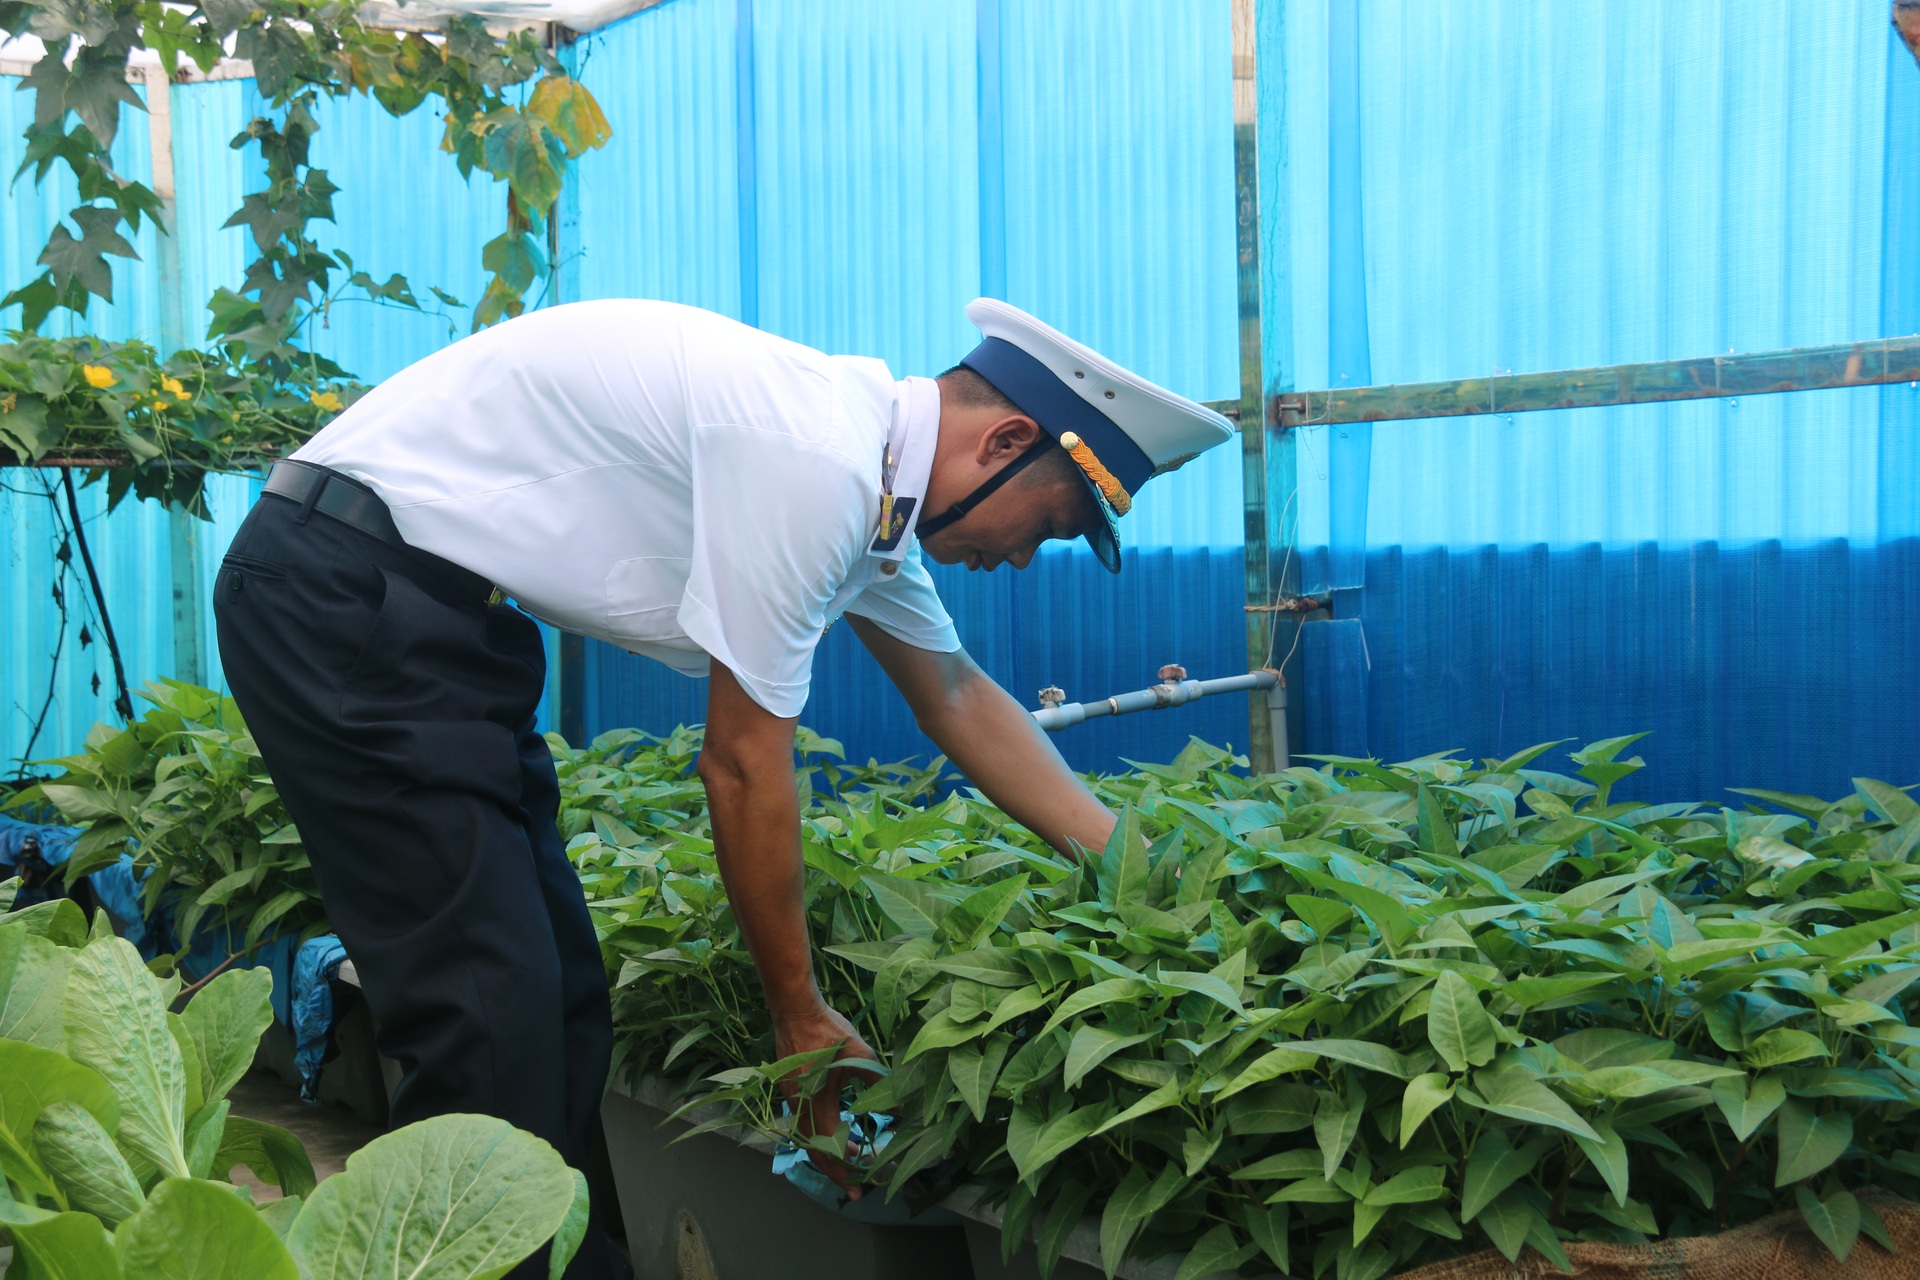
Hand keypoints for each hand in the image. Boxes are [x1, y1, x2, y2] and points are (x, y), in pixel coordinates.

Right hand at [774, 1001, 881, 1199]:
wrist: (796, 1010)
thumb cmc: (828, 1031)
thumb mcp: (860, 1056)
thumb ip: (879, 1084)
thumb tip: (899, 1111)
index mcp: (815, 1103)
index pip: (828, 1150)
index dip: (843, 1172)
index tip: (858, 1190)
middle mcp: (800, 1107)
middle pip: (816, 1151)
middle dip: (837, 1169)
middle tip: (857, 1182)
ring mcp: (792, 1099)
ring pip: (810, 1138)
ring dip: (831, 1150)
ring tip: (856, 1154)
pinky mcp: (791, 1091)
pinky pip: (806, 1123)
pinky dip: (822, 1134)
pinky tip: (840, 1128)